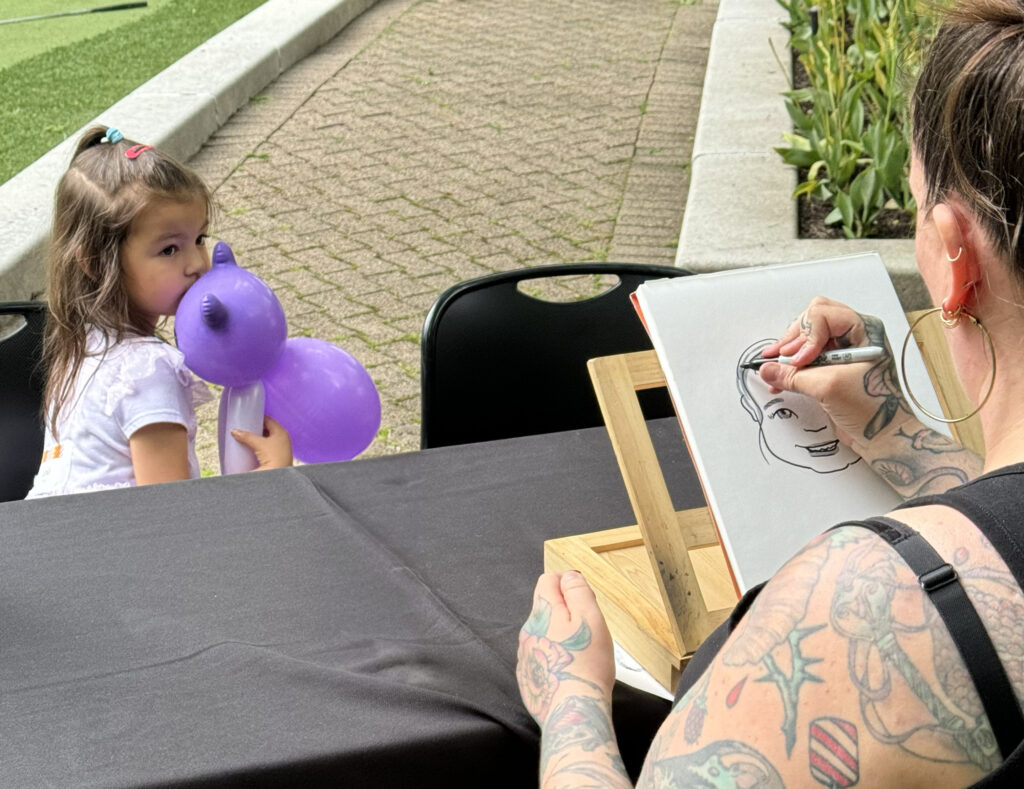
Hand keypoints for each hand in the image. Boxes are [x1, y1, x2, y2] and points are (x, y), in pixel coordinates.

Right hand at [231, 415, 292, 469]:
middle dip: (256, 428)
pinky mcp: (276, 456)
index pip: (268, 420)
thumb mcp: (259, 444)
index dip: (258, 417)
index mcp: (281, 432)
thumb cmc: (274, 457)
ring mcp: (280, 448)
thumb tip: (235, 431)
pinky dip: (259, 446)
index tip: (248, 417)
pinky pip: (266, 447)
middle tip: (245, 427)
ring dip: (257, 438)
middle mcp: (283, 438)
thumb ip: (246, 436)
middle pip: (267, 429)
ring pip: (266, 438)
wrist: (279, 476)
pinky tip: (251, 447)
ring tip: (246, 437)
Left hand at [517, 571, 614, 727]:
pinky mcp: (529, 675)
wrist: (573, 712)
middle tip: (589, 629)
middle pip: (546, 607)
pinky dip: (555, 656)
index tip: (584, 598)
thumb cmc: (586, 666)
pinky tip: (570, 669)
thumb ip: (578, 591)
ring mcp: (525, 654)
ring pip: (544, 632)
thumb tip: (568, 575)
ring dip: (560, 634)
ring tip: (582, 653)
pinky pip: (541, 656)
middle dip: (566, 611)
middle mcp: (528, 630)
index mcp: (542, 612)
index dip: (568, 582)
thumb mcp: (590, 619)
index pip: (547, 580)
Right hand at [758, 297, 913, 452]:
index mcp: (864, 330)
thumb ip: (794, 376)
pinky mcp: (833, 367)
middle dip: (793, 339)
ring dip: (789, 353)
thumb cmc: (872, 409)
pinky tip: (780, 379)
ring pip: (806, 338)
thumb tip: (767, 369)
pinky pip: (806, 357)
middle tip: (781, 358)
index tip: (798, 360)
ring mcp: (843, 351)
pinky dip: (792, 366)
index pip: (824, 315)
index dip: (806, 336)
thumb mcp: (829, 387)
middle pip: (812, 321)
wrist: (883, 437)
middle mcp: (854, 336)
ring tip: (775, 370)